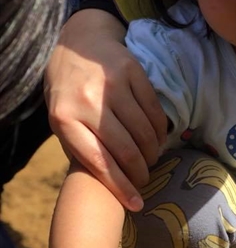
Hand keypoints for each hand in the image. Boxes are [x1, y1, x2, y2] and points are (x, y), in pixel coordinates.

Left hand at [45, 9, 165, 211]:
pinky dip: (159, 131)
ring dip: (152, 153)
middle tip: (145, 179)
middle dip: (140, 172)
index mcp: (64, 119)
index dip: (120, 186)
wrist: (79, 43)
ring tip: (151, 159)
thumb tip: (113, 181)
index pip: (98, 162)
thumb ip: (83, 145)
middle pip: (125, 150)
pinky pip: (154, 112)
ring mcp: (111, 85)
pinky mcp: (132, 72)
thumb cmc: (71, 91)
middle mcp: (87, 102)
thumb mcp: (65, 119)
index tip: (136, 204)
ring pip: (143, 133)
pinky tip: (157, 138)